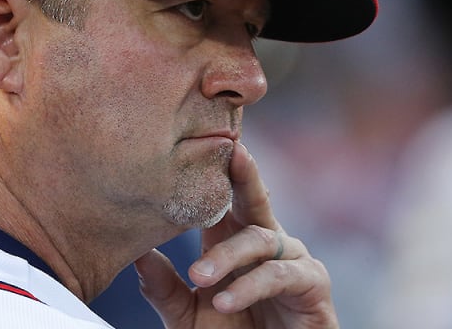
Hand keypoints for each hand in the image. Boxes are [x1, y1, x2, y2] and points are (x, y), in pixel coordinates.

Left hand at [134, 141, 338, 327]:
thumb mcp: (187, 317)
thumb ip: (166, 289)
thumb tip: (137, 255)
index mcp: (234, 240)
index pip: (225, 197)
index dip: (216, 170)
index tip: (197, 141)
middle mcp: (266, 242)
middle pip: (254, 198)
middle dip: (244, 172)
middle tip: (232, 152)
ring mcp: (292, 260)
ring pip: (260, 240)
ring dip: (228, 257)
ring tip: (201, 278)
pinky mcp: (314, 285)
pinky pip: (281, 275)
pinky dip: (252, 286)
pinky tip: (225, 300)